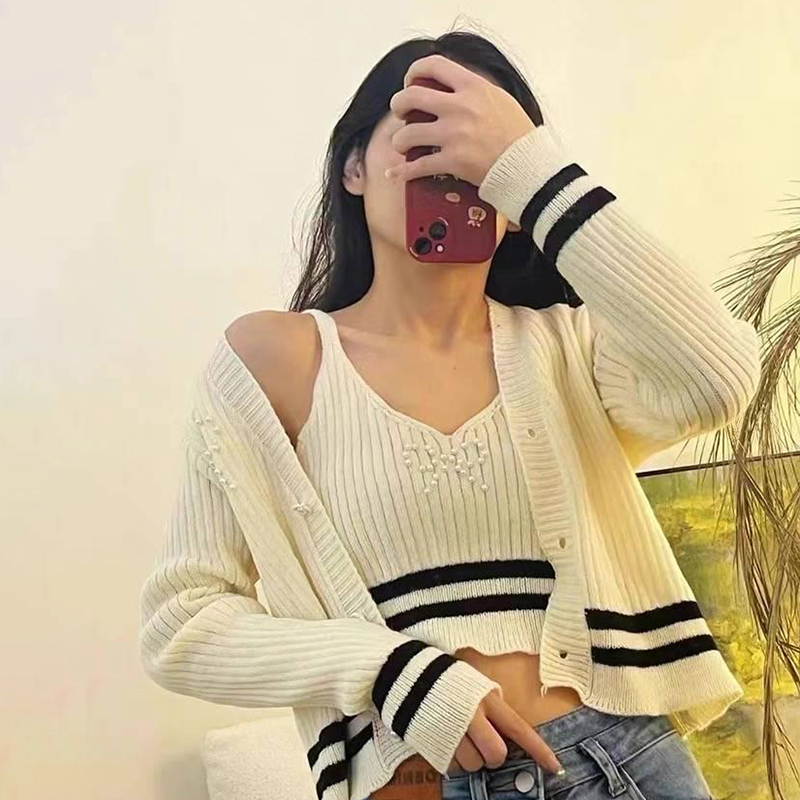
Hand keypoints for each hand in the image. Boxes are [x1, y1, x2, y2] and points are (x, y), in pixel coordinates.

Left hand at [385, 54, 535, 186]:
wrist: (526, 164)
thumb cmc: (517, 134)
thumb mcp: (498, 99)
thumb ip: (472, 92)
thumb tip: (450, 90)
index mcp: (472, 87)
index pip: (433, 65)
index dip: (414, 72)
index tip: (410, 82)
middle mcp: (459, 107)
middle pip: (410, 97)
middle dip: (399, 105)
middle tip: (401, 113)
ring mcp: (453, 135)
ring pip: (408, 134)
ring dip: (399, 141)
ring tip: (402, 145)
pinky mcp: (452, 162)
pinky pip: (417, 166)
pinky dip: (403, 171)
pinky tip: (396, 173)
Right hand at [447, 687, 563, 775]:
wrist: (412, 678)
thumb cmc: (451, 681)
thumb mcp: (478, 685)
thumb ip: (495, 707)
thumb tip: (510, 730)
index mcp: (487, 700)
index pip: (519, 730)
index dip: (538, 750)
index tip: (555, 766)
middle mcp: (472, 718)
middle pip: (497, 754)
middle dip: (493, 754)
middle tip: (484, 742)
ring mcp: (453, 734)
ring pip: (475, 764)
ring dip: (471, 757)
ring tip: (460, 736)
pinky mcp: (437, 746)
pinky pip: (455, 767)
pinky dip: (455, 759)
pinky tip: (448, 740)